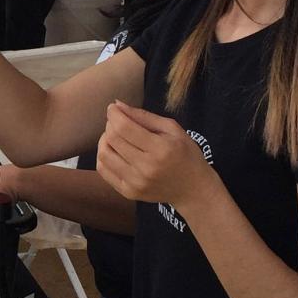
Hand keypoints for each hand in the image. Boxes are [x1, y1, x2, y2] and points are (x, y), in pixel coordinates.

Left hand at [96, 101, 215, 209]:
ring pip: (103, 155)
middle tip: (117, 121)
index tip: (113, 108)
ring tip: (114, 136)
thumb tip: (117, 105)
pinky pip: (104, 171)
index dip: (114, 114)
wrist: (193, 189)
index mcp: (160, 149)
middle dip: (110, 125)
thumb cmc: (186, 154)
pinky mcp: (129, 192)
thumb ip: (144, 116)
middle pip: (112, 139)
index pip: (124, 127)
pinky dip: (103, 157)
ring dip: (104, 140)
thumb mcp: (173, 129)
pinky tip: (113, 151)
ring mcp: (136, 183)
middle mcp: (146, 168)